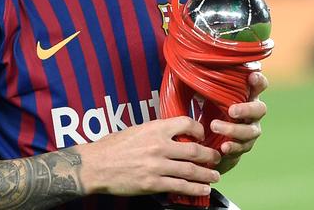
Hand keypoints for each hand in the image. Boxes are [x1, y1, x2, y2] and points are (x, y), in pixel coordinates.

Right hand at [78, 116, 220, 197]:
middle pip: (195, 150)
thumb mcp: (135, 130)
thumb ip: (154, 132)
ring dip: (207, 174)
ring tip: (215, 175)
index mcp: (154, 129)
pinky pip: (180, 186)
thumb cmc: (112, 147)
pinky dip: (195, 188)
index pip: (186, 124)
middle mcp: (159, 146)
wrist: (96, 165)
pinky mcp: (153, 183)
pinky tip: (203, 188)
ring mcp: (157, 166)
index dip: (199, 130)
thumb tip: (170, 135)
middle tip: (216, 158)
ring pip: (191, 170)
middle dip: (210, 155)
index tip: (202, 136)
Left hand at [211, 71, 268, 173]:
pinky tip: (223, 147)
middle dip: (246, 109)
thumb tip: (190, 64)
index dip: (258, 81)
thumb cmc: (206, 107)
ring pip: (251, 131)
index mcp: (246, 95)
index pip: (259, 85)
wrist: (206, 137)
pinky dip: (233, 147)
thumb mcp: (205, 92)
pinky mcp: (243, 147)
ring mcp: (249, 130)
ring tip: (214, 126)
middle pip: (259, 110)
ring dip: (234, 130)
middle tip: (231, 110)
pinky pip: (242, 148)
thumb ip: (204, 81)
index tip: (251, 77)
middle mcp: (252, 113)